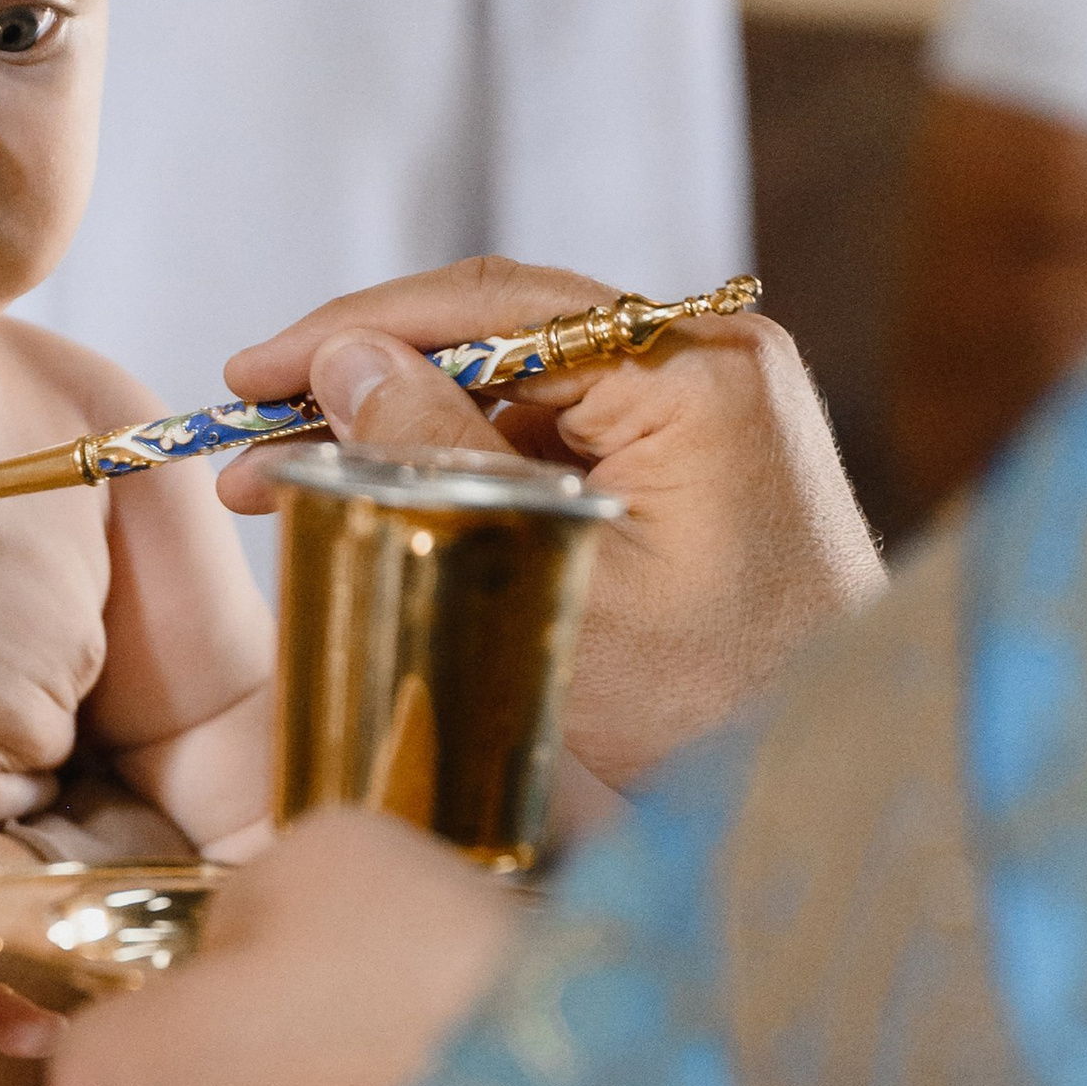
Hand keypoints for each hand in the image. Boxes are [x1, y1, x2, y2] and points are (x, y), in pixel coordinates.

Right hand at [222, 256, 884, 796]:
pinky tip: (382, 494)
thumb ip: (442, 459)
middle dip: (362, 378)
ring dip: (404, 422)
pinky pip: (557, 429)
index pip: (491, 304)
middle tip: (247, 429)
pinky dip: (465, 458)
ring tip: (288, 475)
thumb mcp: (548, 578)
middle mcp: (713, 359)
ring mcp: (712, 404)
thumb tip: (341, 364)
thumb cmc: (716, 708)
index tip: (248, 372)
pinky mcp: (700, 455)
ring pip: (517, 382)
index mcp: (695, 368)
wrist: (839, 781)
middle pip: (498, 331)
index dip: (352, 331)